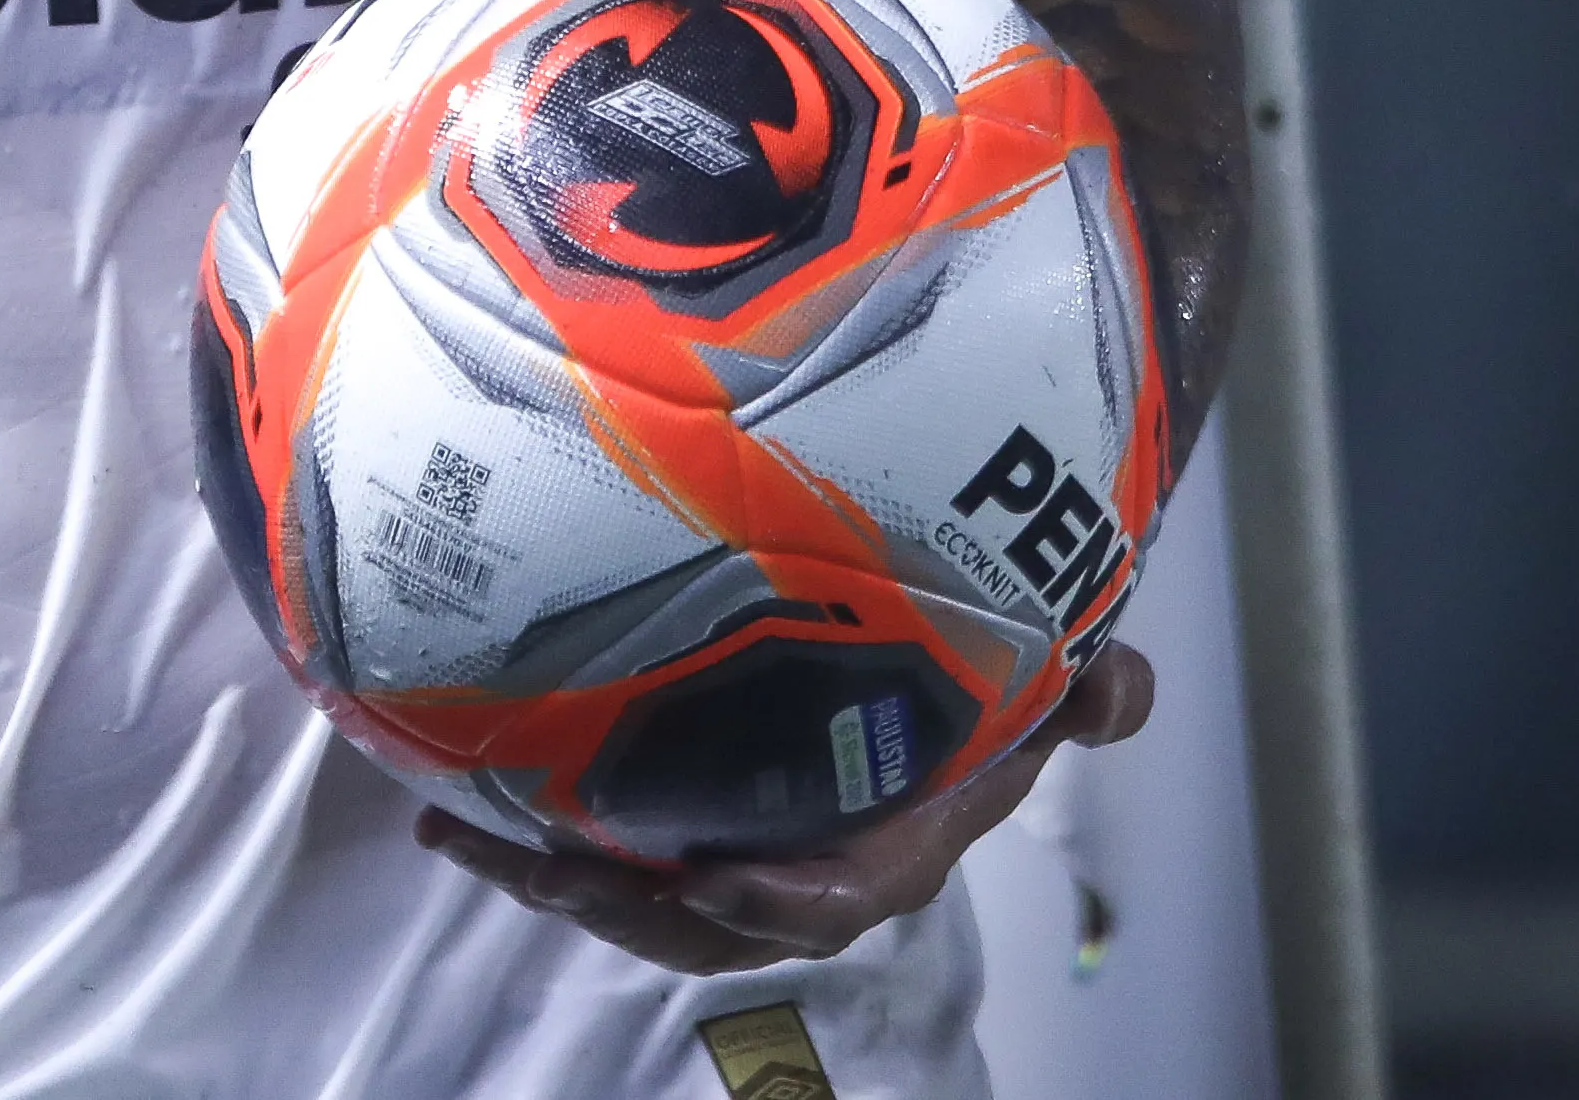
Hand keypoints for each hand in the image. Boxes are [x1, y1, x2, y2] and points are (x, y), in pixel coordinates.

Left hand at [411, 643, 1154, 975]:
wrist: (950, 658)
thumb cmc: (986, 675)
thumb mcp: (1040, 678)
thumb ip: (1083, 692)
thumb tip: (1122, 691)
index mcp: (891, 847)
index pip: (839, 899)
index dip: (781, 902)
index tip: (716, 879)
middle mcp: (808, 865)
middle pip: (708, 920)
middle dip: (625, 908)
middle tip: (547, 871)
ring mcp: (739, 845)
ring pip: (639, 894)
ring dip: (554, 876)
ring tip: (468, 841)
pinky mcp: (684, 814)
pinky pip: (609, 847)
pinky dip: (535, 834)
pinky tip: (456, 801)